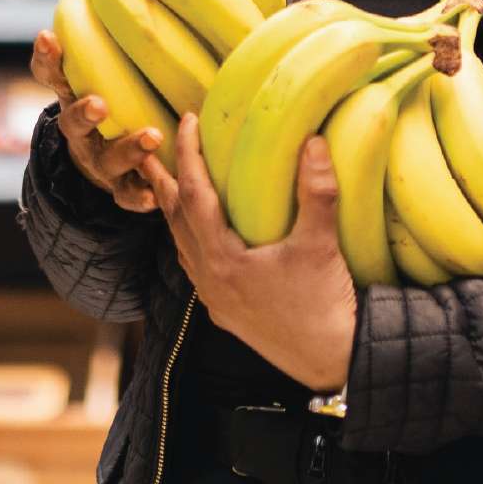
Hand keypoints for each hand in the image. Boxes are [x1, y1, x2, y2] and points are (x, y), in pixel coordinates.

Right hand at [31, 30, 162, 213]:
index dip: (47, 58)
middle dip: (84, 111)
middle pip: (73, 121)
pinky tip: (157, 197)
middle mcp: (81, 131)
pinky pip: (129, 197)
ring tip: (150, 137)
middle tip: (98, 102)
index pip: (53, 75)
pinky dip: (141, 196)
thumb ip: (119, 26)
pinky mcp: (121, 189)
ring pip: (106, 159)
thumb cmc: (119, 97)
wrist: (106, 166)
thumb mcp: (112, 65)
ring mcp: (99, 162)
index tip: (48, 34)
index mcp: (76, 94)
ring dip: (126, 149)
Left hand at [145, 115, 356, 391]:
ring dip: (173, 211)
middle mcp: (209, 280)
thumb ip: (316, 191)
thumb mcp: (321, 243)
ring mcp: (215, 299)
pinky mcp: (227, 312)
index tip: (186, 122)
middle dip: (163, 183)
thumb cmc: (324, 304)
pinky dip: (190, 239)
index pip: (194, 196)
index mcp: (223, 260)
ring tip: (168, 186)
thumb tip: (313, 141)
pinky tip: (200, 235)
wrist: (333, 361)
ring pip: (182, 246)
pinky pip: (196, 266)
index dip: (188, 156)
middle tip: (149, 150)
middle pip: (175, 221)